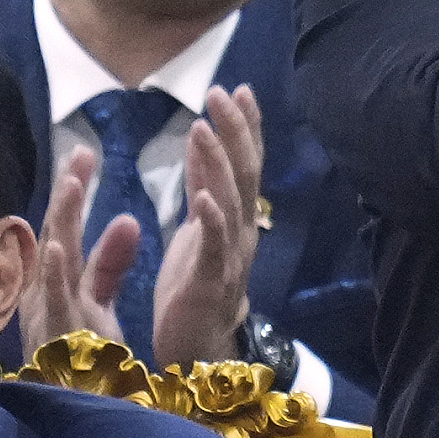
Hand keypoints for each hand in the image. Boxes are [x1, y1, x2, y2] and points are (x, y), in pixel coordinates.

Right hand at [17, 148, 136, 354]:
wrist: (78, 402)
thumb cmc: (82, 349)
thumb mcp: (98, 299)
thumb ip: (109, 262)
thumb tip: (126, 220)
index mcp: (57, 279)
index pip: (65, 225)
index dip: (73, 189)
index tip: (84, 152)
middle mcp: (46, 289)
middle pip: (56, 232)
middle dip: (66, 194)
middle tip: (79, 154)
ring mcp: (47, 310)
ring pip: (51, 259)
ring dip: (60, 221)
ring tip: (71, 183)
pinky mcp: (54, 332)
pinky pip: (52, 300)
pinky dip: (52, 273)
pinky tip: (55, 247)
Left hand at [152, 86, 262, 368]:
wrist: (198, 348)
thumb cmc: (196, 286)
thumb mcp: (197, 227)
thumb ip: (202, 186)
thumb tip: (202, 139)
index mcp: (233, 217)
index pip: (243, 163)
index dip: (242, 126)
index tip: (237, 89)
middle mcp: (241, 230)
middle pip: (243, 173)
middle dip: (234, 131)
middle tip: (222, 93)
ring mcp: (230, 255)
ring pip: (229, 201)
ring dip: (217, 163)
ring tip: (204, 129)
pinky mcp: (211, 281)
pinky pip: (214, 246)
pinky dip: (212, 220)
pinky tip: (203, 197)